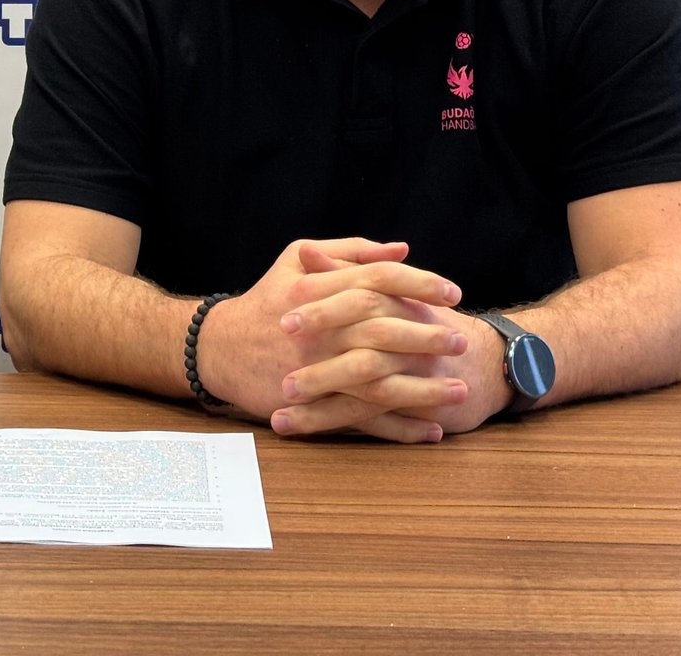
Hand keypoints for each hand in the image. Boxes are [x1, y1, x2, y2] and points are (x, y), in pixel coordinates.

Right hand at [196, 238, 465, 436]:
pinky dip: (400, 428)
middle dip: (428, 336)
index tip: (453, 292)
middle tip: (460, 342)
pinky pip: (363, 420)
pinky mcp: (312, 404)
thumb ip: (350, 251)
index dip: (420, 283)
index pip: (378, 278)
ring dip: (424, 390)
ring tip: (460, 391)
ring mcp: (316, 368)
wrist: (219, 348)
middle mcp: (320, 328)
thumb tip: (402, 250)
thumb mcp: (295, 259)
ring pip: (379, 381)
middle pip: (383, 329)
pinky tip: (430, 429)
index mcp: (317, 286)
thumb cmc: (265, 300)